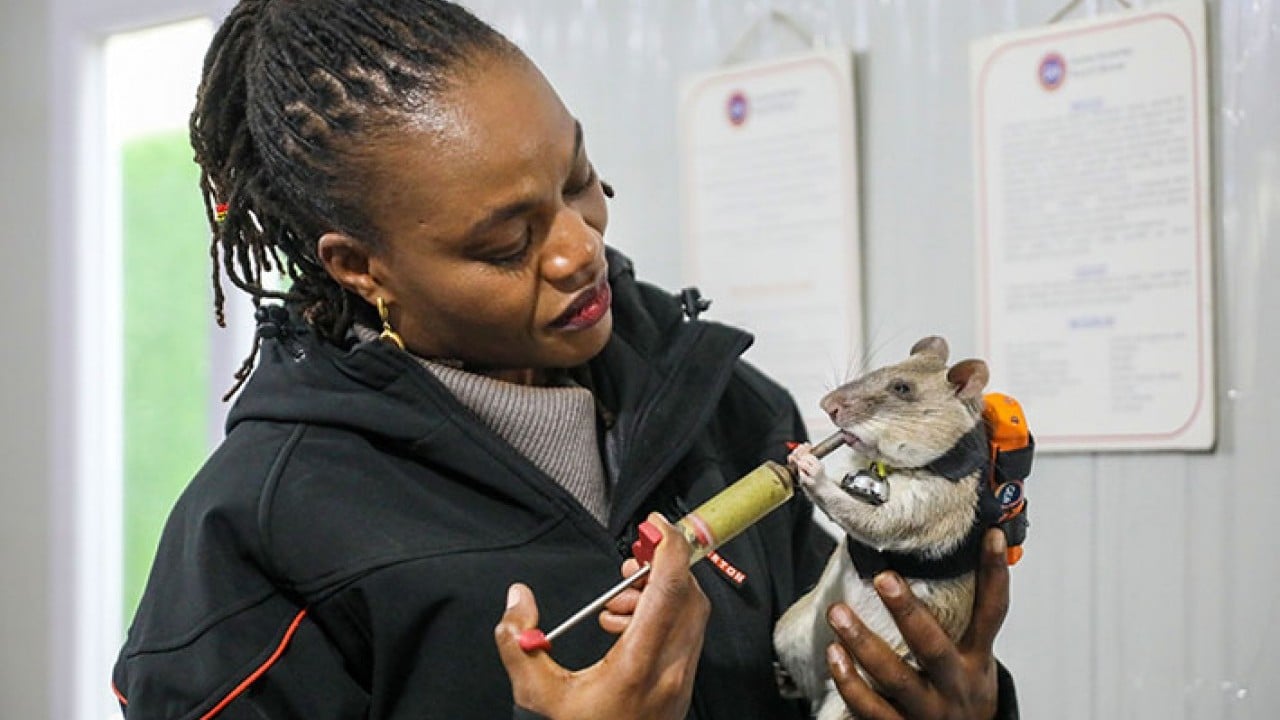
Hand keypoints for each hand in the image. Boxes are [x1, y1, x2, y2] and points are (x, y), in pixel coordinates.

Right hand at [495, 514, 709, 719]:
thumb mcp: (535, 696)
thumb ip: (519, 642)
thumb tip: (517, 599)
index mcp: (639, 667)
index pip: (669, 591)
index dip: (668, 549)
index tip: (656, 525)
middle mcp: (669, 672)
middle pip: (689, 598)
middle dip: (663, 569)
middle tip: (630, 562)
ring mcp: (680, 684)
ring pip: (690, 618)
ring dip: (659, 596)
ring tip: (614, 608)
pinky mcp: (680, 693)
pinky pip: (683, 640)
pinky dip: (661, 620)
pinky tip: (621, 632)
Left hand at [825, 528, 1009, 718]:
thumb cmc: (961, 693)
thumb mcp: (974, 656)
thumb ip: (962, 616)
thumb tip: (945, 558)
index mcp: (976, 659)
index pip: (992, 613)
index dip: (994, 574)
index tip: (989, 537)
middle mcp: (954, 685)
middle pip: (934, 647)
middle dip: (907, 612)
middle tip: (884, 578)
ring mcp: (927, 709)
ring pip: (896, 678)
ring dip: (864, 644)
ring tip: (839, 614)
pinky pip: (871, 709)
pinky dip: (850, 684)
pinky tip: (834, 657)